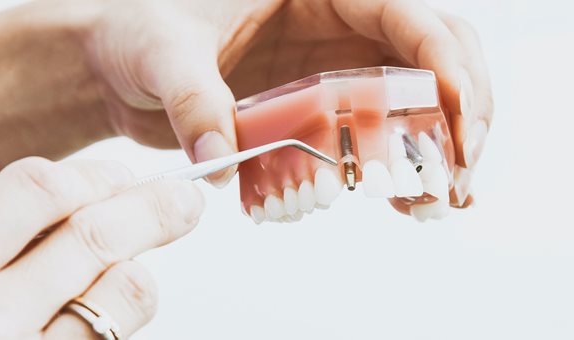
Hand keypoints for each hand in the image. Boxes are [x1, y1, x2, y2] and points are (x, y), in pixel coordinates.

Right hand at [0, 157, 203, 338]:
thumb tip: (97, 192)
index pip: (38, 189)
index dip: (96, 175)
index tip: (122, 175)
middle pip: (96, 234)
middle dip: (154, 207)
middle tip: (184, 200)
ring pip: (126, 289)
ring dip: (138, 269)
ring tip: (129, 268)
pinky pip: (118, 335)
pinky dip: (123, 314)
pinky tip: (106, 310)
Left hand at [66, 0, 490, 206]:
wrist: (112, 61)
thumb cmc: (133, 28)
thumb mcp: (162, 51)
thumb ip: (194, 100)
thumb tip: (219, 157)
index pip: (409, 15)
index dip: (447, 66)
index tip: (459, 125)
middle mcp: (339, 21)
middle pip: (434, 55)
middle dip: (461, 112)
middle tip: (457, 175)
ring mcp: (332, 65)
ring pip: (416, 97)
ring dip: (439, 148)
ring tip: (439, 202)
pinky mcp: (317, 107)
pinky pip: (375, 132)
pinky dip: (399, 165)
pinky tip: (408, 204)